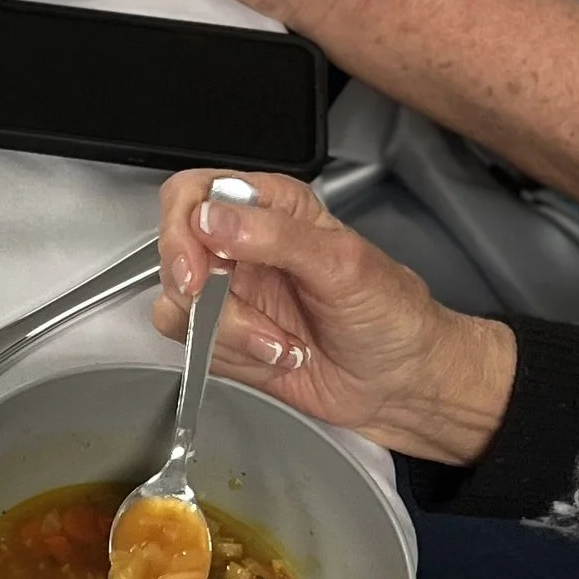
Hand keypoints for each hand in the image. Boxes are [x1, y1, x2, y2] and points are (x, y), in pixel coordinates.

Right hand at [152, 169, 517, 460]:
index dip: (183, 229)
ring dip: (228, 333)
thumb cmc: (392, 316)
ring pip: (177, 305)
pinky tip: (275, 356)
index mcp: (272, 208)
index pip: (193, 195)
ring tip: (280, 342)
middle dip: (203, 294)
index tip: (200, 269)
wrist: (404, 383)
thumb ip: (275, 236)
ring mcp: (232, 295)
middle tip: (233, 311)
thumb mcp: (344, 264)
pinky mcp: (225, 339)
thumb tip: (213, 219)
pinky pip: (190, 345)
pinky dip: (230, 357)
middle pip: (174, 253)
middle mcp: (244, 247)